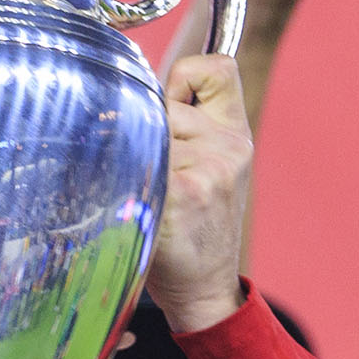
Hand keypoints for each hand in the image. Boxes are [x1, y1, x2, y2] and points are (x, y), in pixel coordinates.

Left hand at [143, 55, 251, 334]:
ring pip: (144, 134)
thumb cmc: (193, 228)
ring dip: (128, 161)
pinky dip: (122, 184)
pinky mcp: (183, 194)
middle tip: (146, 172)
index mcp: (236, 133)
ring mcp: (208, 170)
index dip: (185, 76)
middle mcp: (229, 146)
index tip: (169, 105)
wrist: (205, 290)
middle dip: (142, 131)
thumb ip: (188, 126)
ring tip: (141, 195)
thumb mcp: (211, 168)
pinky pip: (136, 166)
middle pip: (161, 103)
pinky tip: (132, 207)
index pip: (218, 69)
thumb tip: (131, 90)